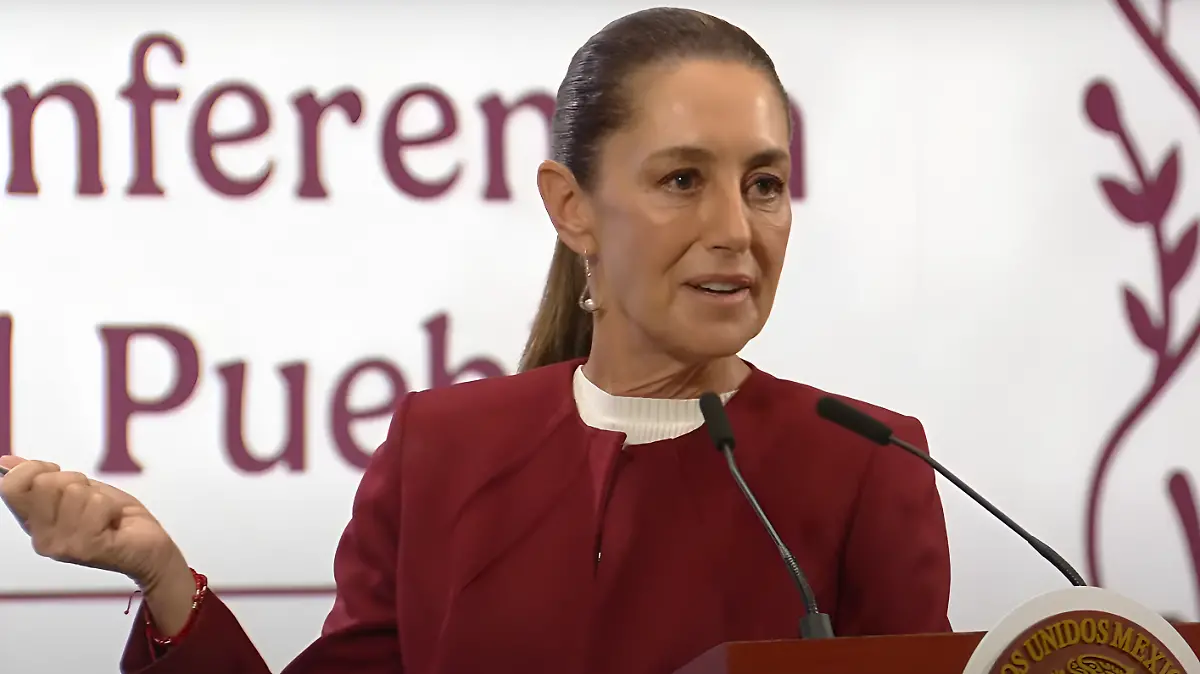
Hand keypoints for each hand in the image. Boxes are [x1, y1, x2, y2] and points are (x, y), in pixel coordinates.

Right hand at [0, 455, 181, 589]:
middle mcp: (41, 538)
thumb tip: (5, 462)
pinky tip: (113, 524)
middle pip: (45, 482)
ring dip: (97, 496)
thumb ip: (42, 478)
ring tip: (105, 515)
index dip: (36, 468)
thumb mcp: (77, 491)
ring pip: (73, 491)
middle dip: (76, 481)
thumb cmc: (115, 519)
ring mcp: (61, 546)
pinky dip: (111, 507)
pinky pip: (95, 504)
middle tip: (92, 501)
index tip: (58, 474)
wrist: (149, 546)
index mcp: (35, 522)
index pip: (11, 486)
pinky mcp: (84, 548)